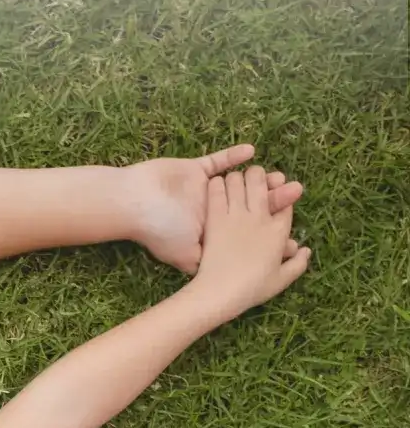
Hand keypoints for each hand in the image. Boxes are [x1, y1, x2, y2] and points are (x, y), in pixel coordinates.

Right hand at [122, 143, 280, 274]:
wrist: (131, 204)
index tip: (289, 224)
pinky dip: (232, 156)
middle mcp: (211, 211)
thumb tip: (232, 277)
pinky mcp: (195, 171)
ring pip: (238, 183)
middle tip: (296, 190)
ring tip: (278, 175)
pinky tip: (251, 151)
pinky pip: (217, 161)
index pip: (247, 231)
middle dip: (273, 199)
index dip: (269, 228)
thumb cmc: (158, 230)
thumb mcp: (186, 256)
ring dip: (258, 178)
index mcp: (213, 231)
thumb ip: (208, 265)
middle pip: (249, 205)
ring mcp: (203, 190)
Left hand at [176, 163, 310, 322]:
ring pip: (239, 181)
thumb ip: (297, 264)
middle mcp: (261, 217)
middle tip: (252, 177)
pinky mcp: (215, 218)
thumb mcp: (282, 279)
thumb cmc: (252, 289)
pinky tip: (215, 182)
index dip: (280, 194)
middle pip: (262, 182)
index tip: (274, 193)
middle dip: (259, 175)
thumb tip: (306, 250)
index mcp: (279, 230)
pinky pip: (217, 192)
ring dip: (237, 177)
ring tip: (234, 180)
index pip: (284, 201)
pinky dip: (217, 184)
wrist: (220, 293)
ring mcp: (237, 216)